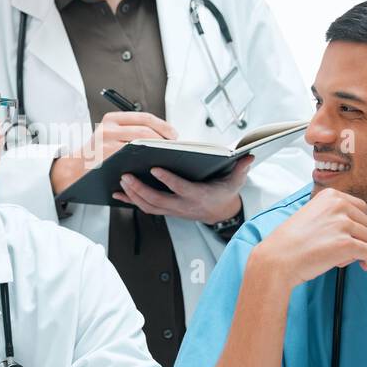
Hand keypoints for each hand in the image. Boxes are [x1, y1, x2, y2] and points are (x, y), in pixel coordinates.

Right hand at [50, 111, 178, 193]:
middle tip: (172, 147)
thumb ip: (130, 130)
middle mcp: (108, 128)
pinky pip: (131, 157)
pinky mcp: (105, 156)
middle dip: (163, 139)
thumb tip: (161, 134)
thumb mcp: (111, 134)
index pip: (144, 117)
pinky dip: (144, 160)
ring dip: (156, 149)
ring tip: (165, 154)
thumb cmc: (98, 153)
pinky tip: (151, 163)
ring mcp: (106, 142)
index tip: (174, 135)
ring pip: (139, 143)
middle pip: (144, 130)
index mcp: (112, 119)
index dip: (163, 126)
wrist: (76, 167)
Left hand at [111, 155, 251, 223]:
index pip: (181, 188)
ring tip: (121, 181)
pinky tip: (118, 194)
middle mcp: (183, 205)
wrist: (219, 212)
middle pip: (158, 200)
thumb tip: (249, 155)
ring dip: (133, 195)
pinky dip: (130, 202)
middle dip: (140, 189)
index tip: (155, 168)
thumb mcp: (236, 181)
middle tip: (126, 175)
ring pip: (149, 206)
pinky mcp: (166, 210)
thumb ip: (241, 168)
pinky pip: (145, 208)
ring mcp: (172, 210)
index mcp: (198, 195)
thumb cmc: (223, 192)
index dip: (168, 180)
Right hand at [251, 187, 366, 287]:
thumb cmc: (290, 242)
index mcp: (330, 196)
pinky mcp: (347, 244)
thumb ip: (331, 212)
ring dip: (358, 250)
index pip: (360, 207)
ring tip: (338, 256)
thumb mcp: (310, 213)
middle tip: (337, 247)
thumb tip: (353, 222)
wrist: (277, 259)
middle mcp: (338, 205)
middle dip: (356, 237)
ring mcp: (343, 224)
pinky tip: (363, 266)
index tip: (345, 235)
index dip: (355, 224)